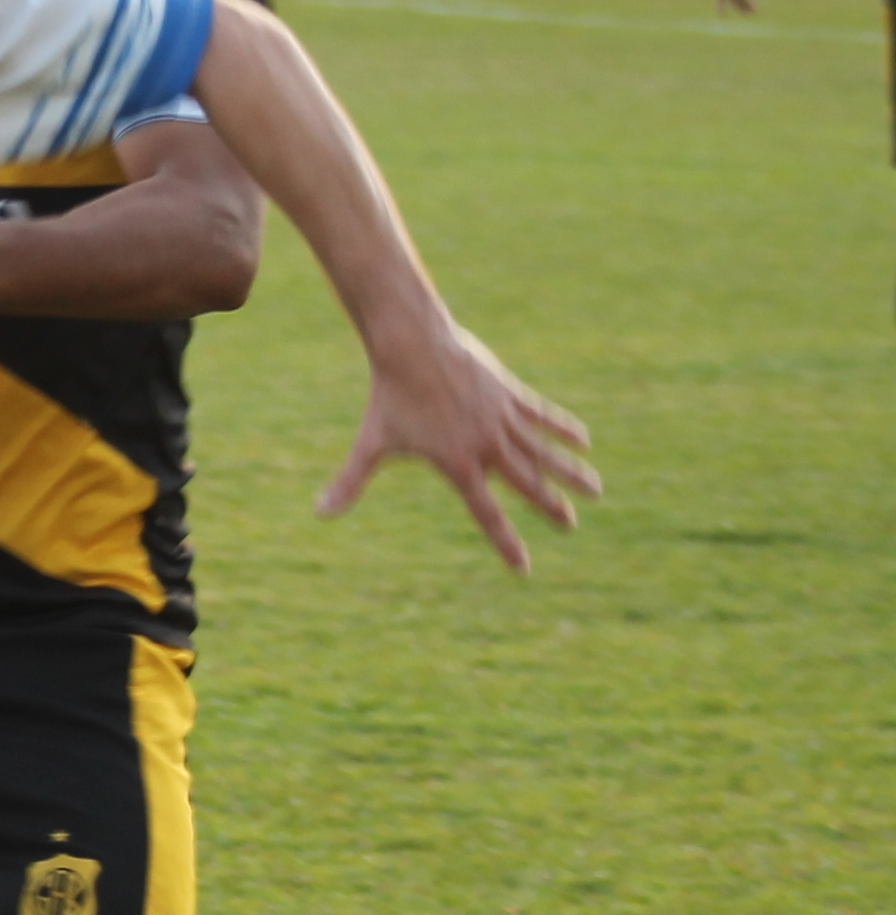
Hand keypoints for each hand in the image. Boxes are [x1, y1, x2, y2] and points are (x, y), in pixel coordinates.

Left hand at [319, 321, 598, 571]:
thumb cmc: (390, 399)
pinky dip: (562, 427)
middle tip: (569, 526)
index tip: (522, 567)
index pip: (486, 513)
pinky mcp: (508, 393)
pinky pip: (542, 414)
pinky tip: (584, 439)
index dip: (505, 542)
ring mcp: (502, 417)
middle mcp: (488, 445)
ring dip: (570, 470)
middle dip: (549, 506)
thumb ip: (350, 481)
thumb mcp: (372, 444)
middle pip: (527, 483)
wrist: (413, 348)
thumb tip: (319, 513)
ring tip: (596, 489)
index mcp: (459, 464)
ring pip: (544, 450)